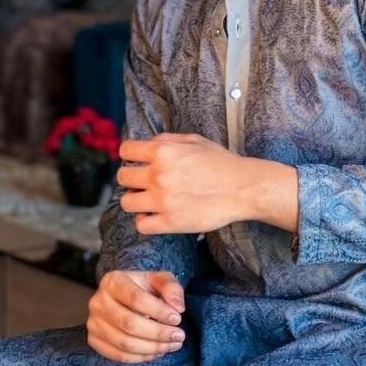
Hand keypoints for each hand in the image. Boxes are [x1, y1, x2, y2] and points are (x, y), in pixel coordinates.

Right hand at [87, 269, 185, 363]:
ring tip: (172, 345)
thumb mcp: (160, 279)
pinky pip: (118, 355)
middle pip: (129, 323)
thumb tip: (178, 307)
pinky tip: (156, 352)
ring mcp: (94, 322)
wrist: (125, 298)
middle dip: (158, 333)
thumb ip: (171, 288)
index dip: (159, 311)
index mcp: (113, 281)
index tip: (178, 318)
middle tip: (179, 336)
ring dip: (152, 348)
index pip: (136, 298)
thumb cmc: (144, 288)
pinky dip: (141, 357)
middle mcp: (98, 301)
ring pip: (124, 343)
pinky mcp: (94, 340)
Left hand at [117, 133, 242, 234]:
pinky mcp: (170, 222)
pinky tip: (154, 214)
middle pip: (123, 177)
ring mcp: (163, 200)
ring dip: (135, 199)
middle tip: (144, 181)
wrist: (243, 188)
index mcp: (163, 152)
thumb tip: (148, 144)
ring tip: (147, 199)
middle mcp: (159, 175)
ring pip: (126, 202)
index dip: (130, 155)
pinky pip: (141, 225)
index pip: (125, 151)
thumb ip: (167, 140)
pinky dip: (145, 220)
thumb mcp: (195, 140)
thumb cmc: (222, 163)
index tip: (136, 161)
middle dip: (132, 178)